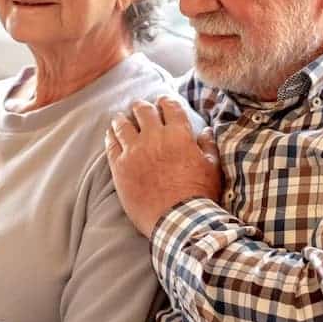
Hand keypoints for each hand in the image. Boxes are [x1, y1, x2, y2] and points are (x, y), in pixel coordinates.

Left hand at [105, 96, 220, 237]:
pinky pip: (111, 144)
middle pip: (144, 111)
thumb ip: (208, 146)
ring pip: (123, 125)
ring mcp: (134, 151)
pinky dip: (110, 136)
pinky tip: (110, 134)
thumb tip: (206, 131)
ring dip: (122, 118)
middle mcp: (154, 138)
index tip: (163, 101)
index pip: (170, 107)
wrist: (179, 220)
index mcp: (179, 134)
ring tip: (120, 117)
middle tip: (140, 107)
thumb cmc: (199, 195)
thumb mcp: (212, 168)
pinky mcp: (119, 167)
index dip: (166, 101)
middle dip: (142, 106)